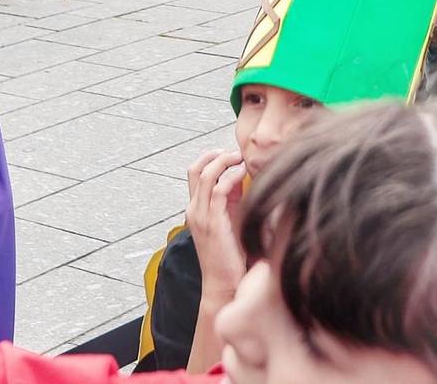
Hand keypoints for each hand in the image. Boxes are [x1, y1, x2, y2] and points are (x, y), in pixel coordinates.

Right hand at [184, 148, 249, 300]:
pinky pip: (217, 190)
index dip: (209, 158)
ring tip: (240, 158)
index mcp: (195, 209)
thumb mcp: (229, 220)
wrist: (223, 285)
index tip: (228, 153)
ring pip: (205, 176)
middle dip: (215, 155)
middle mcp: (193, 210)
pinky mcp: (212, 223)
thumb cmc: (230, 257)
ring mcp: (201, 216)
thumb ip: (232, 198)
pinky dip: (230, 177)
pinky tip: (243, 173)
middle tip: (235, 152)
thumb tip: (240, 176)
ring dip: (224, 162)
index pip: (194, 173)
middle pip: (195, 169)